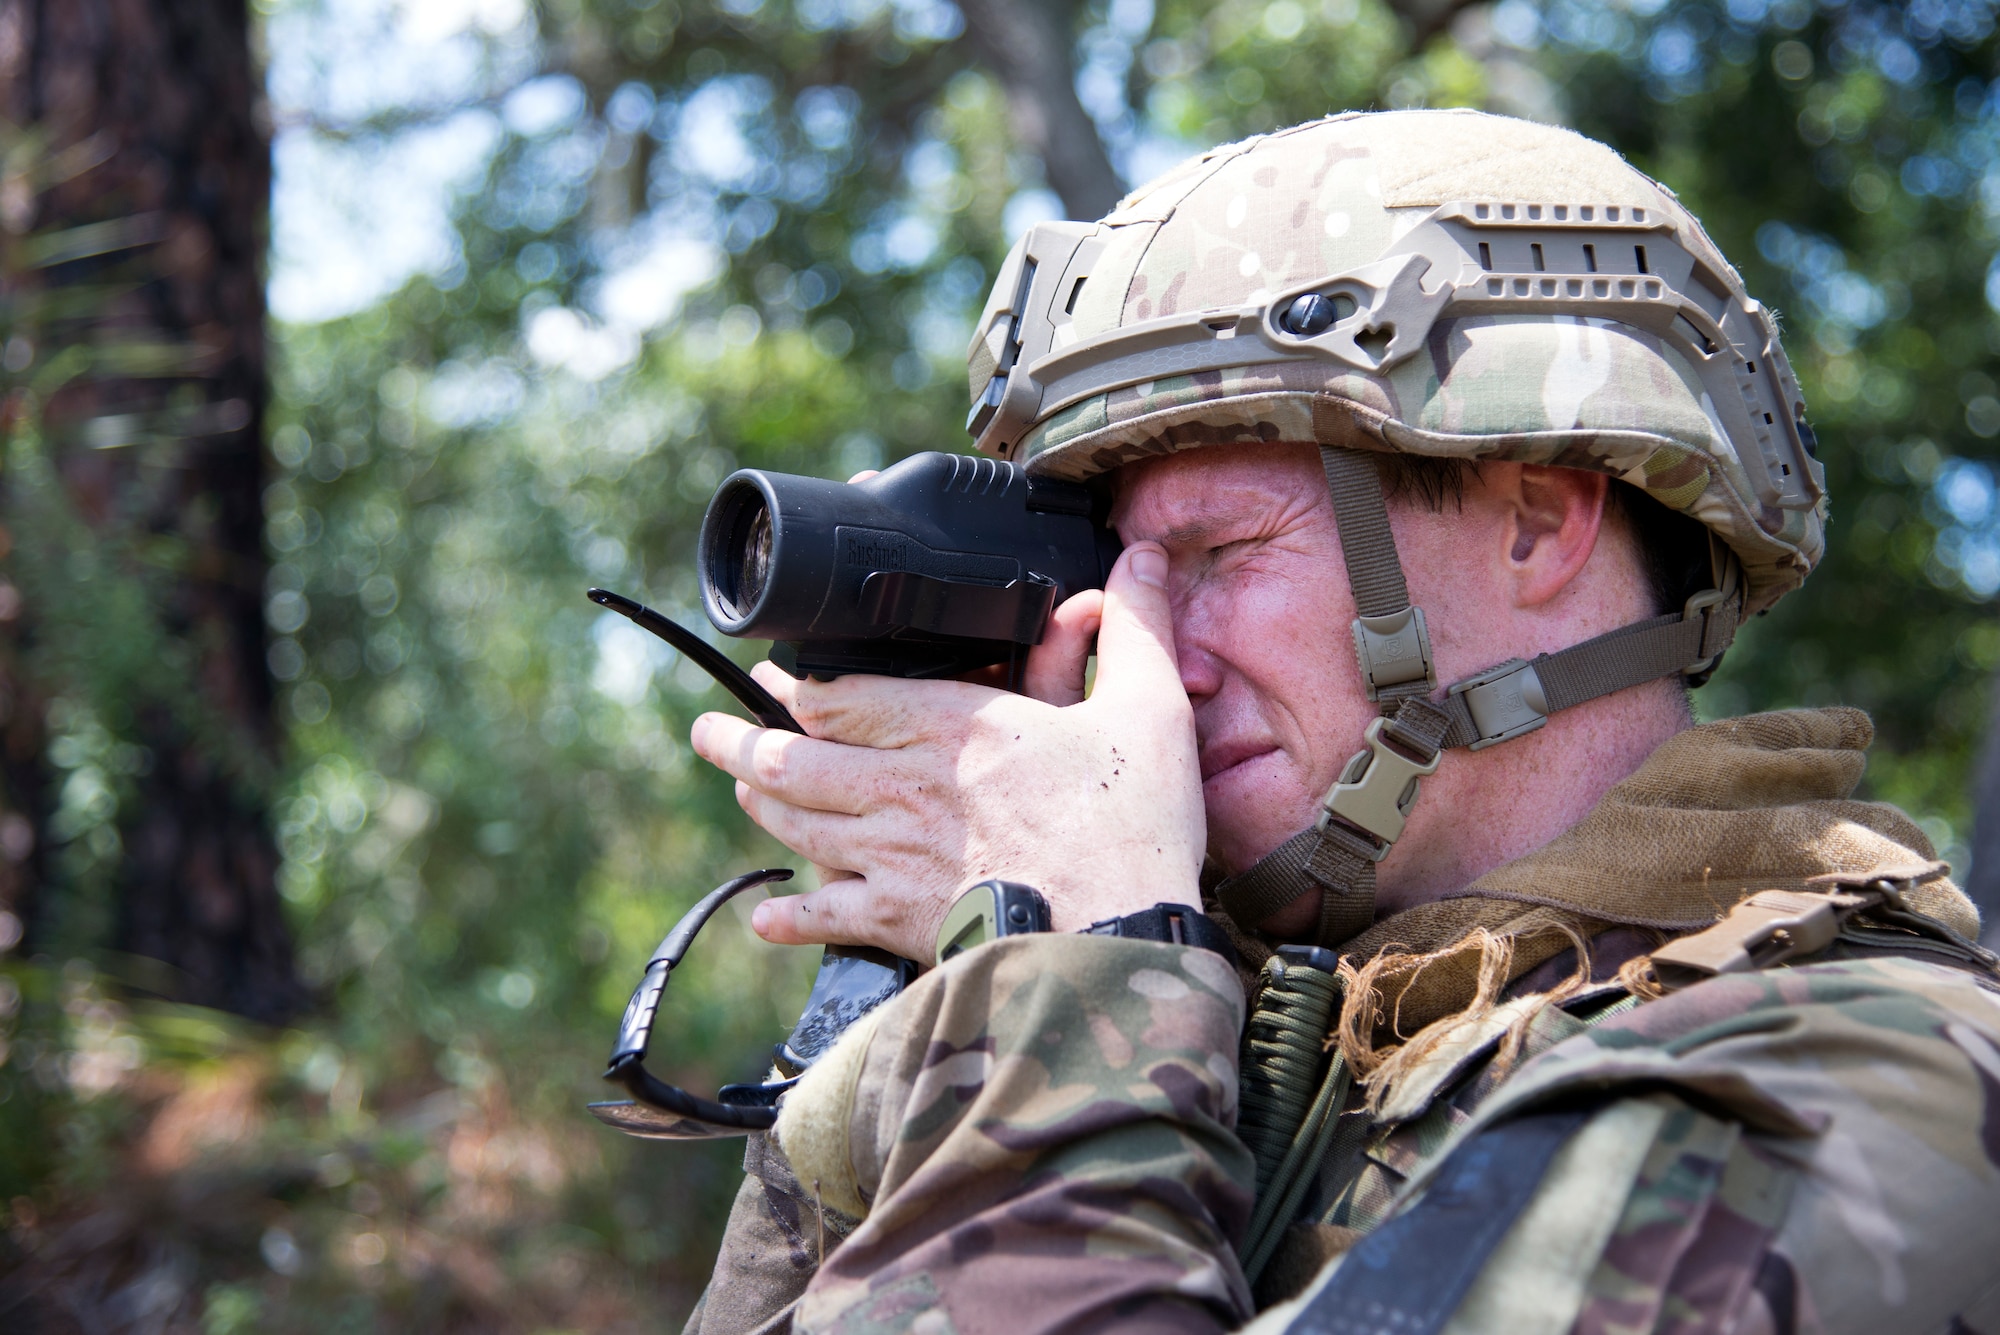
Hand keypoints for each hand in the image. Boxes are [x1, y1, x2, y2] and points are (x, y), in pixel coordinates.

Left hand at [688, 543, 1204, 961]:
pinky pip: (821, 915)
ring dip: (758, 804)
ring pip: (795, 824)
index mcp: (950, 724)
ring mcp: (889, 856)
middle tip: (709, 729)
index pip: (842, 696)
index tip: (772, 677)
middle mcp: (901, 785)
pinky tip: (767, 915)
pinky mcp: (895, 920)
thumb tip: (1143, 559)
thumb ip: (1136, 628)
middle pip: (792, 759)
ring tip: (739, 789)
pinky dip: (788, 914)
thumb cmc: (1130, 827)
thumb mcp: (1145, 711)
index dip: (795, 686)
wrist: (1112, 938)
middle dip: (739, 742)